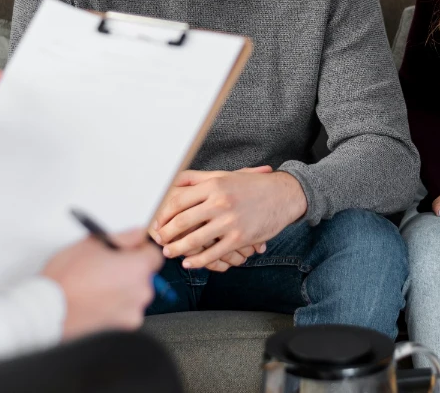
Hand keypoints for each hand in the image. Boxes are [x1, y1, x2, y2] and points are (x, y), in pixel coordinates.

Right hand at [41, 229, 162, 338]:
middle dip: (129, 269)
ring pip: (134, 294)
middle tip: (106, 267)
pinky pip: (125, 311)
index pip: (154, 254)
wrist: (48, 310)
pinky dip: (115, 307)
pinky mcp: (123, 328)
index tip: (128, 250)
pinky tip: (96, 301)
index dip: (140, 249)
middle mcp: (141, 292)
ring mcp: (133, 312)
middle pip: (144, 275)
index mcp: (137, 268)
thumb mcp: (92, 244)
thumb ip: (122, 237)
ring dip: (122, 289)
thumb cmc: (66, 279)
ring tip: (96, 286)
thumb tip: (137, 234)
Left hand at [151, 168, 306, 269]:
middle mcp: (220, 202)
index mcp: (214, 185)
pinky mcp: (239, 238)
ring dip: (177, 249)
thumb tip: (174, 181)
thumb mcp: (225, 176)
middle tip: (158, 240)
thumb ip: (199, 179)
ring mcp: (229, 221)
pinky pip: (212, 254)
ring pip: (194, 240)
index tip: (156, 221)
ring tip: (169, 252)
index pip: (178, 200)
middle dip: (166, 233)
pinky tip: (189, 263)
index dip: (162, 213)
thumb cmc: (252, 185)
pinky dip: (197, 261)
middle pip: (182, 221)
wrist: (283, 195)